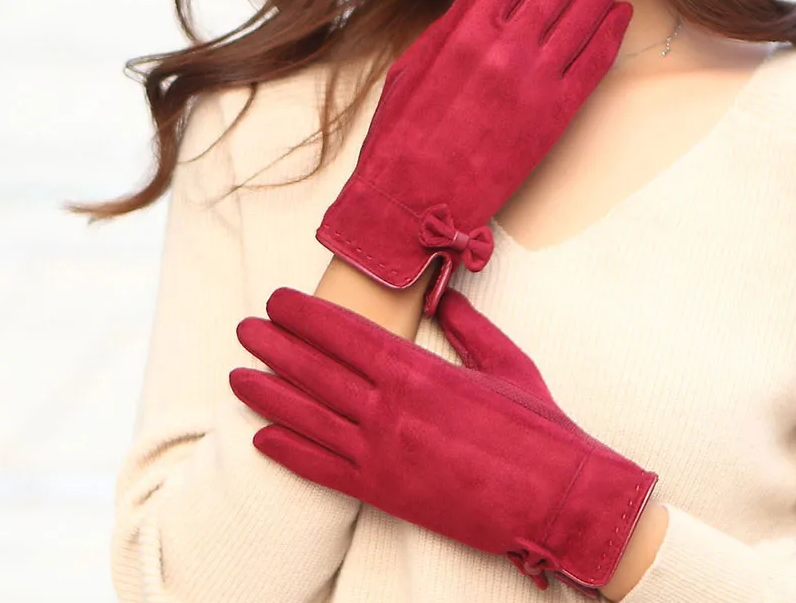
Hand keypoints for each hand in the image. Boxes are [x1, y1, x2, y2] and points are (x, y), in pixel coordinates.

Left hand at [230, 286, 657, 596]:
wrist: (557, 496)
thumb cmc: (537, 426)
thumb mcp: (506, 361)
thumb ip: (468, 327)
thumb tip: (444, 298)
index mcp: (420, 371)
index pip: (347, 335)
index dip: (307, 316)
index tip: (278, 301)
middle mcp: (391, 410)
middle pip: (318, 372)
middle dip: (277, 347)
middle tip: (246, 328)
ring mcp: (384, 455)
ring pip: (310, 419)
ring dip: (269, 395)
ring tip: (238, 375)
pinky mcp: (385, 494)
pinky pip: (324, 471)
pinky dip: (289, 454)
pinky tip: (262, 439)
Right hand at [315, 0, 634, 314]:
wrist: (412, 201)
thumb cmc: (401, 133)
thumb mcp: (415, 65)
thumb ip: (454, 27)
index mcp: (463, 31)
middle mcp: (504, 49)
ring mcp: (534, 83)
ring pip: (582, 17)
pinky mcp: (553, 118)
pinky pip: (592, 67)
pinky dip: (609, 35)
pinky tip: (621, 12)